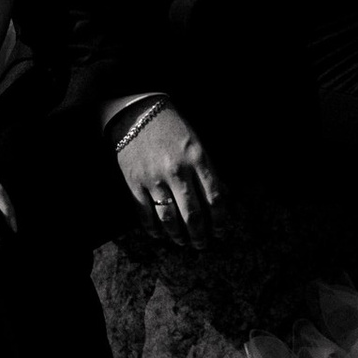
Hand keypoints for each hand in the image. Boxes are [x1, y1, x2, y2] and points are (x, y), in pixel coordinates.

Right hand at [115, 101, 218, 237]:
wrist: (135, 112)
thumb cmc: (171, 127)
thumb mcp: (196, 142)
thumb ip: (209, 170)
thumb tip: (223, 198)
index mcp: (197, 158)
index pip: (215, 199)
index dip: (221, 221)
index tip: (221, 232)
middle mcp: (177, 171)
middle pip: (194, 215)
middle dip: (200, 236)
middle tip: (202, 245)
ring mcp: (154, 179)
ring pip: (170, 219)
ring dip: (178, 237)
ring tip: (183, 242)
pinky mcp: (134, 183)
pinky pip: (146, 215)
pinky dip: (154, 230)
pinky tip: (160, 235)